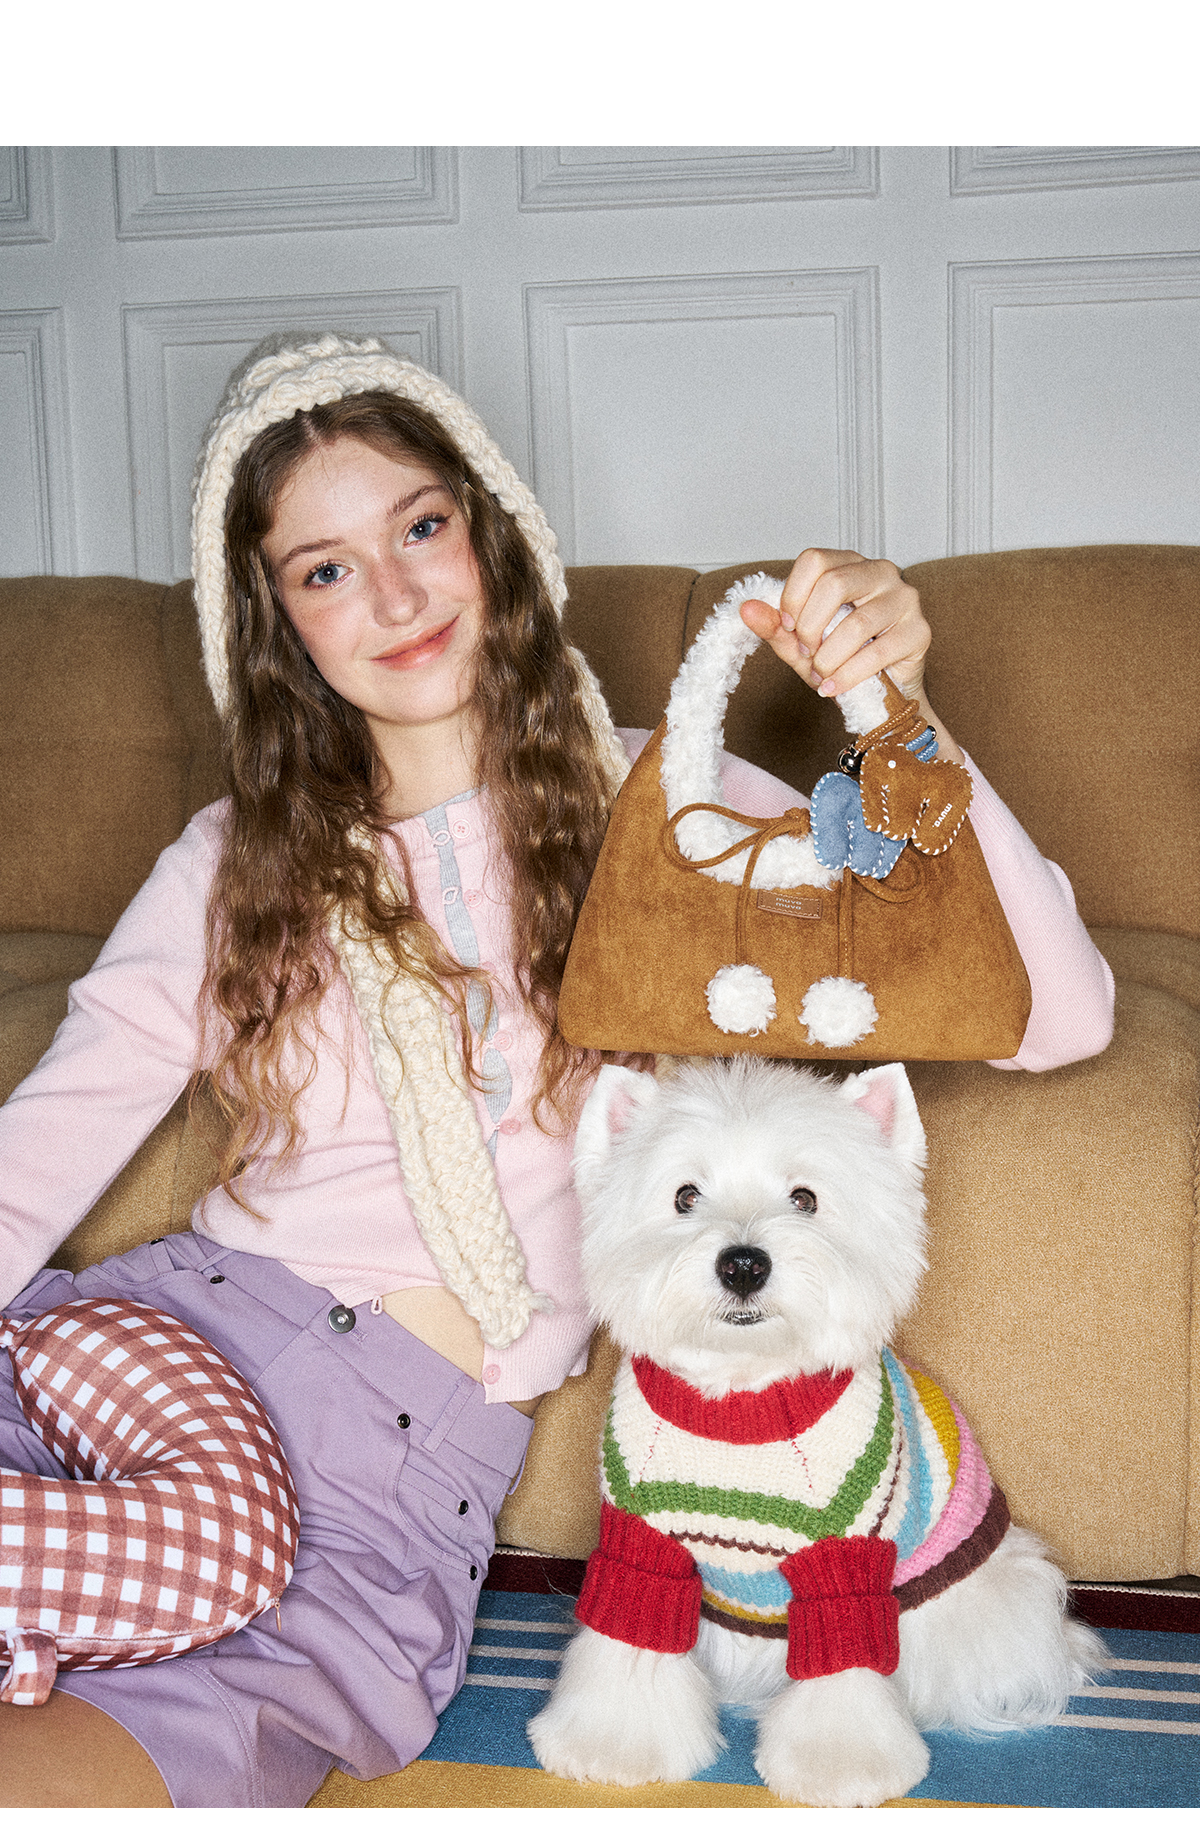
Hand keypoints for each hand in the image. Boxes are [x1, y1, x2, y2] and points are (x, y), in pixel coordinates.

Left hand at [740, 548, 961, 763]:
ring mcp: (905, 599)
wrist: (880, 694)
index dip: (793, 596)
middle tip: (807, 654)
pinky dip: (848, 675)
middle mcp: (881, 572)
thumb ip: (775, 626)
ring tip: (822, 675)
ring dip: (829, 658)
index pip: (814, 560)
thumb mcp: (801, 643)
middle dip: (810, 628)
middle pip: (834, 584)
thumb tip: (746, 609)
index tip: (788, 629)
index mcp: (850, 564)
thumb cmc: (841, 660)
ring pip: (856, 623)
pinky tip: (834, 687)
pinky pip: (877, 652)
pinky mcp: (919, 632)